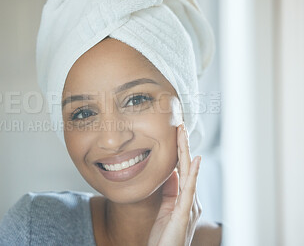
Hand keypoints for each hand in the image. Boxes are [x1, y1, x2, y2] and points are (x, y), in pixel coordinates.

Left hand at [148, 123, 201, 245]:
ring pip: (189, 172)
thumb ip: (169, 192)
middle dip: (183, 145)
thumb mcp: (164, 209)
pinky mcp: (184, 213)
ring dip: (186, 152)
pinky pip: (189, 189)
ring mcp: (189, 205)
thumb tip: (170, 173)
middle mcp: (190, 200)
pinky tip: (196, 160)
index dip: (179, 151)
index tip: (176, 133)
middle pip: (187, 167)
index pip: (182, 169)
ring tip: (183, 133)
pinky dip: (194, 173)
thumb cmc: (164, 237)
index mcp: (184, 198)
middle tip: (180, 125)